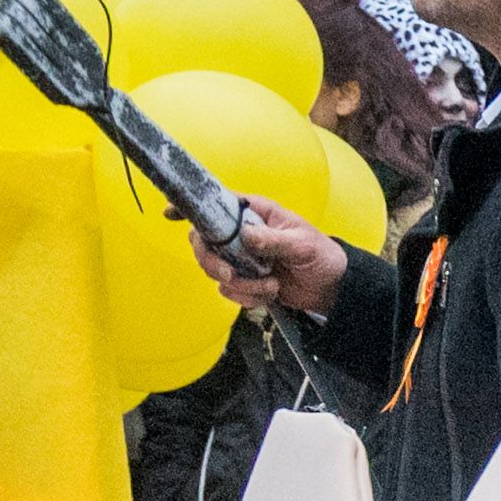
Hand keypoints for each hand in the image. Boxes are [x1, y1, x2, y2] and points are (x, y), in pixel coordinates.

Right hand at [197, 195, 347, 312]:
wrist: (331, 288)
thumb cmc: (322, 256)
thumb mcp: (303, 245)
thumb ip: (274, 240)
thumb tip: (246, 235)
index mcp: (255, 213)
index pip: (216, 203)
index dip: (190, 207)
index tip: (169, 213)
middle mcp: (242, 233)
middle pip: (203, 242)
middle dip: (211, 262)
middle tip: (231, 275)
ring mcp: (240, 258)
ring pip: (214, 270)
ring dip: (242, 285)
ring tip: (272, 285)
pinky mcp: (244, 280)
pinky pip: (230, 291)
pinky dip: (248, 297)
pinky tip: (271, 294)